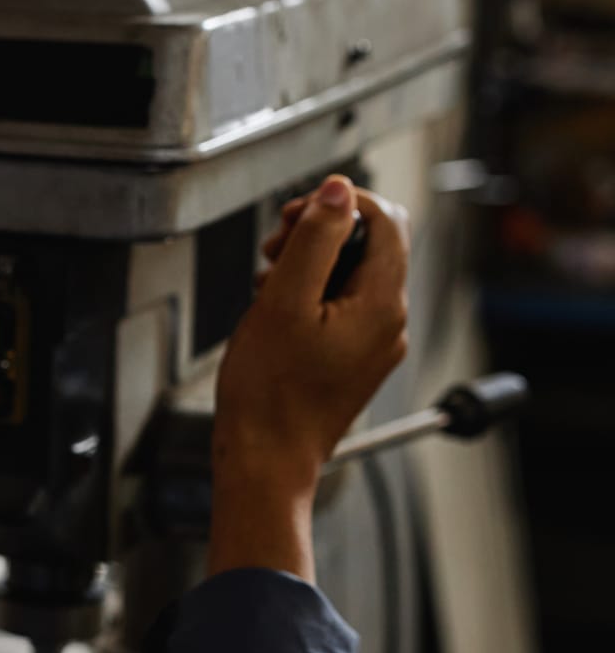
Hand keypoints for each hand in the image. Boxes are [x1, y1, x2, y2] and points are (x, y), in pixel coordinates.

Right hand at [207, 175, 409, 580]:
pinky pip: (342, 307)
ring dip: (311, 264)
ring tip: (269, 282)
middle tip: (275, 248)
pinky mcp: (353, 359)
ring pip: (352, 276)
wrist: (265, 460)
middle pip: (370, 246)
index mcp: (381, 305)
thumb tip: (338, 191)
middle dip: (321, 234)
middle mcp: (388, 323)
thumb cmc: (269, 394)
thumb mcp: (283, 300)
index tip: (297, 212)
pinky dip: (311, 295)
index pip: (386, 220)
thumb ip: (315, 239)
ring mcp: (373, 344)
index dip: (341, 202)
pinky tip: (276, 310)